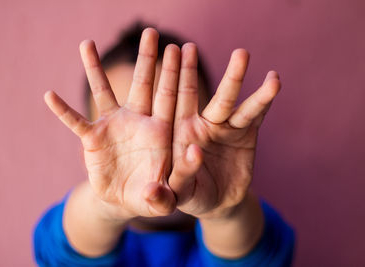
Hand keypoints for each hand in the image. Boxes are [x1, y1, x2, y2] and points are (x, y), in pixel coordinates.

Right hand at [44, 29, 181, 219]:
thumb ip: (170, 190)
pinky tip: (49, 95)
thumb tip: (177, 173)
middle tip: (151, 31)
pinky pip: (76, 122)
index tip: (177, 49)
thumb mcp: (163, 198)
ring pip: (104, 92)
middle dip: (147, 59)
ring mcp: (113, 127)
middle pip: (143, 85)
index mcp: (160, 131)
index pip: (168, 98)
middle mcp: (137, 121)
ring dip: (95, 69)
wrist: (125, 199)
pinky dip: (63, 111)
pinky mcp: (93, 140)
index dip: (172, 75)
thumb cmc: (151, 196)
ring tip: (86, 42)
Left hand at [169, 44, 280, 219]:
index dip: (177, 76)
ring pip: (231, 100)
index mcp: (180, 132)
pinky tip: (273, 81)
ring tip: (243, 54)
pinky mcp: (245, 134)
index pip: (176, 101)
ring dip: (236, 78)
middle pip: (205, 95)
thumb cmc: (192, 195)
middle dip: (204, 71)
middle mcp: (202, 123)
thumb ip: (174, 182)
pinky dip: (264, 99)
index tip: (177, 50)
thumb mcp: (178, 194)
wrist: (217, 201)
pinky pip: (254, 114)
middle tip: (205, 47)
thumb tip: (187, 158)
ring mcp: (224, 127)